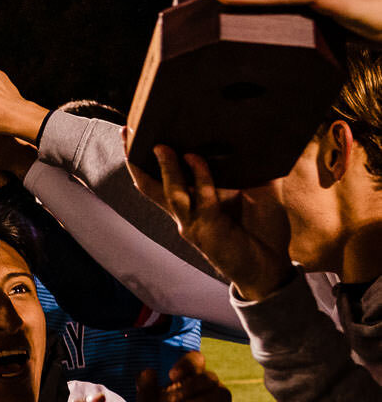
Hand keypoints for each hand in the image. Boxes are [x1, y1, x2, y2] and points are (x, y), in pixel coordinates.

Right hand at [126, 139, 293, 301]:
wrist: (272, 269)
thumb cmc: (263, 232)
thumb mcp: (258, 195)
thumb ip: (253, 173)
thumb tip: (256, 143)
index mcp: (191, 204)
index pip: (156, 181)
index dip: (141, 161)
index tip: (133, 134)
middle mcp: (185, 213)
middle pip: (149, 186)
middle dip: (135, 160)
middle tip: (129, 132)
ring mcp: (193, 223)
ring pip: (171, 191)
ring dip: (166, 168)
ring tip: (162, 147)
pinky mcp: (207, 230)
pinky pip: (201, 198)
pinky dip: (200, 176)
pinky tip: (196, 159)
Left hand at [137, 352, 237, 401]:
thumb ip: (145, 386)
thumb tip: (148, 371)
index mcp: (190, 377)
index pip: (196, 360)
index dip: (187, 363)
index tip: (171, 375)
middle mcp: (208, 389)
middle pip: (211, 377)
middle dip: (193, 385)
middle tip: (174, 398)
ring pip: (224, 394)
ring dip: (204, 400)